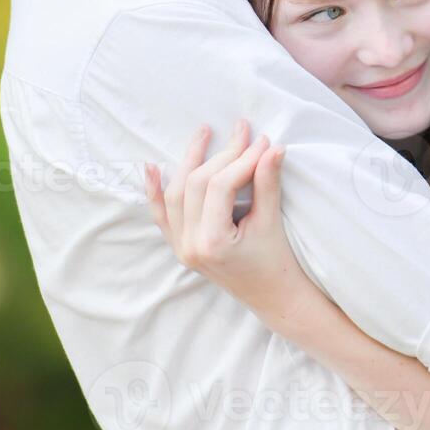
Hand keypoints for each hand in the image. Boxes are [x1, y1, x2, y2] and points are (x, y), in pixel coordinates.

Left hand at [144, 121, 312, 323]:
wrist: (273, 297)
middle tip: (243, 131)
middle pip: (197, 184)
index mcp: (212, 242)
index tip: (263, 140)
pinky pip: (162, 215)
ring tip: (204, 134)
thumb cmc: (278, 262)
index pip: (221, 185)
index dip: (243, 158)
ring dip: (189, 161)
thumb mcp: (272, 221)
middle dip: (222, 154)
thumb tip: (272, 146)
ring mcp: (180, 247)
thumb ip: (268, 182)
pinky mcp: (180, 246)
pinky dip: (155, 191)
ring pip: (176, 193)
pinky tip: (151, 167)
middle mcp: (189, 245)